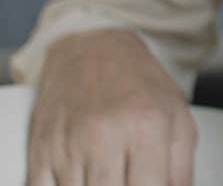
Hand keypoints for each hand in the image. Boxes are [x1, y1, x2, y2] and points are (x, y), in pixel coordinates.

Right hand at [27, 28, 196, 185]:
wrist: (94, 50)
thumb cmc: (140, 86)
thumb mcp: (178, 120)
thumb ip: (182, 171)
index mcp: (146, 128)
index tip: (147, 185)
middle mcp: (104, 136)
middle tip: (126, 179)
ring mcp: (67, 144)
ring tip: (108, 175)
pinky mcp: (40, 150)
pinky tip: (80, 179)